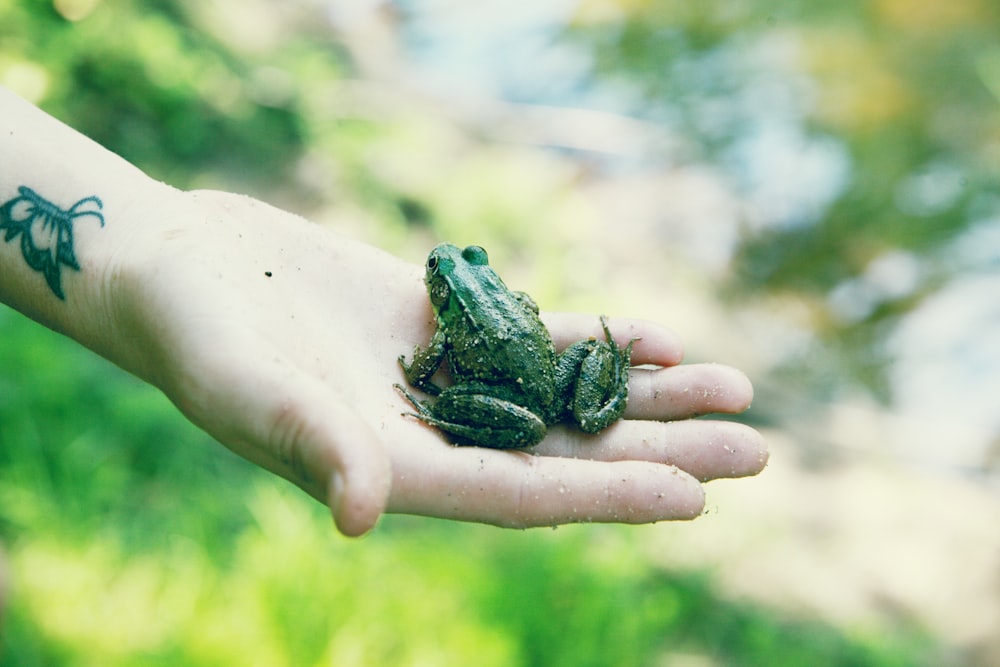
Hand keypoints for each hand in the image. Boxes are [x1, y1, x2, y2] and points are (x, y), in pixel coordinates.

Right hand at [105, 190, 765, 535]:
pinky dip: (593, 336)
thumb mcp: (246, 389)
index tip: (691, 497)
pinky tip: (656, 335)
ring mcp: (445, 378)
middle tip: (756, 449)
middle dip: (660, 448)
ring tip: (735, 388)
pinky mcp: (442, 324)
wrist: (185, 270)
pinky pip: (531, 334)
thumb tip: (361, 511)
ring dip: (648, 392)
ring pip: (565, 392)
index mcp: (398, 469)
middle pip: (568, 448)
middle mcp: (434, 433)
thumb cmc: (198, 336)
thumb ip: (310, 441)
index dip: (604, 494)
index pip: (520, 493)